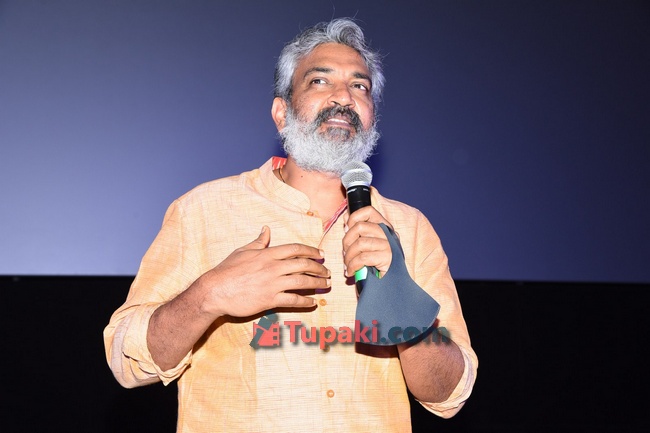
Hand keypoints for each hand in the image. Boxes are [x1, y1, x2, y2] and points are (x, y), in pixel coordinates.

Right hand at [199, 226, 329, 316]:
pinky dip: (305, 301)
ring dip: (317, 283)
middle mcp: (273, 267)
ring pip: (302, 282)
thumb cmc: (227, 270)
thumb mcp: (243, 251)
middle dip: (318, 267)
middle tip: (327, 271)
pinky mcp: (270, 300)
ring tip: (326, 285)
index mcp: (267, 254)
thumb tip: (266, 229)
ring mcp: (272, 284)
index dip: (311, 251)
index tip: (320, 254)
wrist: (215, 291)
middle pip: (303, 264)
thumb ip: (258, 242)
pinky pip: (293, 300)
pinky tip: (313, 302)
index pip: (295, 249)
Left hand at [342, 207, 394, 277]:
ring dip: (348, 256)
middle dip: (346, 241)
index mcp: (384, 227)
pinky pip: (362, 258)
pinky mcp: (387, 259)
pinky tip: (351, 272)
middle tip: (345, 253)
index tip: (346, 230)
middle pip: (360, 227)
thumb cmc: (377, 265)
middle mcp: (388, 234)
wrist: (391, 286)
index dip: (354, 218)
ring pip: (359, 243)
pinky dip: (352, 266)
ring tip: (348, 265)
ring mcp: (389, 246)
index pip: (369, 211)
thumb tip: (346, 218)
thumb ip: (358, 232)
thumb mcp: (367, 246)